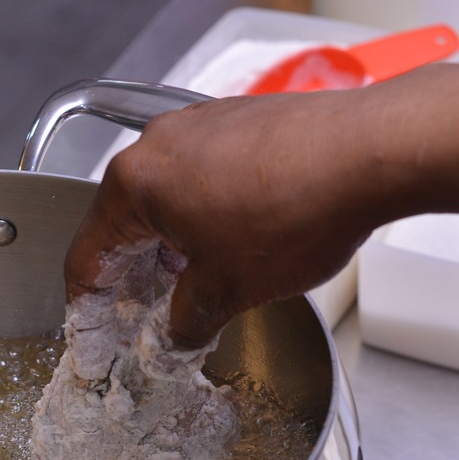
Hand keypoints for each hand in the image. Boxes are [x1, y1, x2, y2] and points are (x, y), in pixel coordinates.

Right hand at [64, 60, 458, 348]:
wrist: (371, 153)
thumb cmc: (296, 210)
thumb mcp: (229, 290)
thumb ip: (188, 319)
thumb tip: (179, 332)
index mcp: (134, 183)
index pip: (87, 255)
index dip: (87, 309)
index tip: (93, 339)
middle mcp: (160, 143)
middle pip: (125, 222)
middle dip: (132, 277)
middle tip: (140, 321)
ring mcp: (203, 124)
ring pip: (168, 197)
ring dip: (172, 247)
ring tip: (193, 290)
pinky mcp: (243, 120)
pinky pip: (206, 176)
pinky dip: (206, 216)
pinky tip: (234, 246)